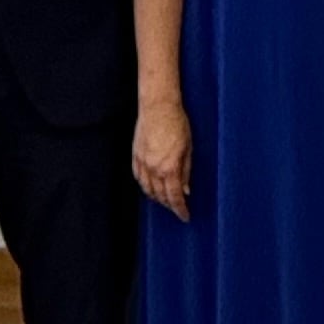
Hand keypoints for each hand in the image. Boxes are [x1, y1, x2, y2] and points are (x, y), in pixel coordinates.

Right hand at [132, 100, 192, 218]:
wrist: (158, 106)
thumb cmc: (177, 123)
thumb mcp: (188, 148)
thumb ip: (186, 171)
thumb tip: (186, 190)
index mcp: (169, 168)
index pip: (174, 196)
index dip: (180, 209)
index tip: (185, 216)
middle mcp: (154, 168)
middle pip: (160, 195)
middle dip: (169, 205)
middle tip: (177, 208)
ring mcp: (142, 162)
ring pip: (147, 189)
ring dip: (156, 197)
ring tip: (164, 200)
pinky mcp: (135, 155)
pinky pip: (138, 177)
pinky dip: (144, 185)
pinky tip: (149, 187)